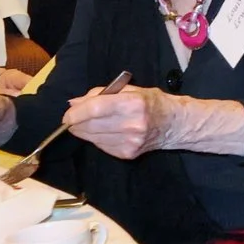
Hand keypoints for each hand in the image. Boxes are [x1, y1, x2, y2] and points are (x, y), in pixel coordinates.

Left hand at [63, 86, 179, 159]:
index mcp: (133, 103)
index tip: (68, 114)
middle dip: (76, 123)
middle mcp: (132, 124)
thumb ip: (102, 94)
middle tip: (73, 119)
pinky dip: (96, 138)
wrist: (175, 124)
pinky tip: (104, 132)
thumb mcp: (131, 90)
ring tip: (88, 124)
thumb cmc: (154, 102)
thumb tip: (74, 103)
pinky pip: (101, 146)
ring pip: (92, 137)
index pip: (95, 109)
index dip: (76, 112)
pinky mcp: (127, 153)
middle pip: (90, 125)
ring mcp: (129, 141)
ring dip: (84, 131)